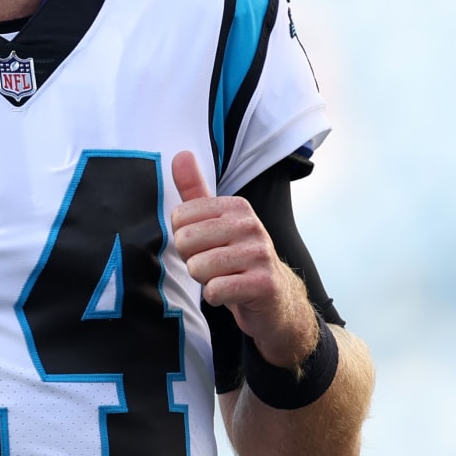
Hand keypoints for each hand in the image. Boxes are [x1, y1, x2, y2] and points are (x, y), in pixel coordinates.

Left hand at [170, 152, 315, 369]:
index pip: (179, 217)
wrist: (276, 301)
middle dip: (192, 261)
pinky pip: (215, 290)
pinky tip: (230, 294)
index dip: (185, 239)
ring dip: (205, 281)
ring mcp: (260, 254)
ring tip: (224, 278)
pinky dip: (216, 297)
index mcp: (237, 206)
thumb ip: (196, 190)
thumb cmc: (239, 260)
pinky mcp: (263, 284)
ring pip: (198, 268)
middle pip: (185, 242)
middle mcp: (251, 225)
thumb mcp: (217, 222)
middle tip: (214, 266)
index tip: (206, 246)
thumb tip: (180, 154)